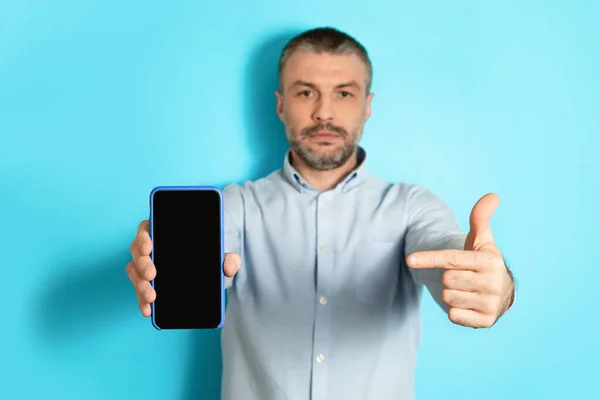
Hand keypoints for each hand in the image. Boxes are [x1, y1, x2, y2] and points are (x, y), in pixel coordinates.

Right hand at [125, 220, 241, 316]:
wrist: (208, 271)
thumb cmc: (210, 255)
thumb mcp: (223, 254)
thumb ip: (229, 258)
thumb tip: (228, 268)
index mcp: (164, 232)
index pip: (146, 229)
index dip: (144, 238)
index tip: (149, 248)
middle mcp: (151, 247)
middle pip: (137, 252)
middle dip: (142, 264)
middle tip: (151, 275)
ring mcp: (146, 265)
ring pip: (135, 272)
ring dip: (139, 285)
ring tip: (151, 298)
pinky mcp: (147, 283)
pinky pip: (140, 290)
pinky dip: (141, 300)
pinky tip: (148, 310)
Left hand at [406, 193, 513, 327]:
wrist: (503, 294)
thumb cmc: (485, 263)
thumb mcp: (483, 241)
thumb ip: (481, 218)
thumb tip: (492, 195)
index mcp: (490, 261)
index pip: (451, 259)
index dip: (429, 258)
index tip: (409, 259)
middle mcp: (492, 283)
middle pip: (446, 279)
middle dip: (449, 277)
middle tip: (463, 276)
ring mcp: (490, 303)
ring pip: (448, 298)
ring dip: (451, 293)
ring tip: (466, 289)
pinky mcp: (485, 321)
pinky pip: (454, 315)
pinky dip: (456, 310)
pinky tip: (468, 304)